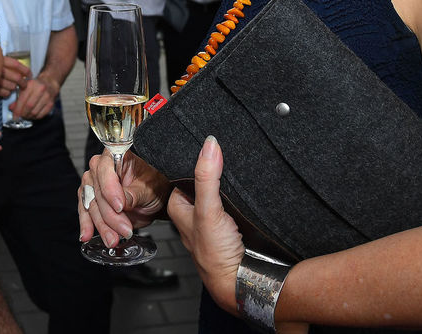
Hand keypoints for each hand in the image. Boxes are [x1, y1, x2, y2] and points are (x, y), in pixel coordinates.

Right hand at [0, 54, 22, 97]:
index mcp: (1, 59)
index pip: (16, 64)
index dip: (24, 69)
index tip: (30, 73)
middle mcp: (0, 70)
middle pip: (17, 77)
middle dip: (23, 82)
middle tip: (25, 85)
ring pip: (11, 86)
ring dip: (14, 88)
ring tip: (14, 88)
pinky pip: (4, 93)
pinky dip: (6, 93)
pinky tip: (7, 92)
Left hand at [9, 71, 56, 120]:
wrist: (49, 83)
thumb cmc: (34, 86)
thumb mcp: (24, 88)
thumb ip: (17, 98)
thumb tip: (11, 108)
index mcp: (31, 84)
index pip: (23, 99)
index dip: (17, 110)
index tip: (14, 116)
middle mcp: (40, 89)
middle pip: (29, 106)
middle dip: (23, 114)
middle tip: (20, 117)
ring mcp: (47, 96)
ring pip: (35, 112)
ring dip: (28, 116)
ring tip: (26, 116)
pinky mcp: (51, 103)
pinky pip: (41, 115)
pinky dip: (35, 117)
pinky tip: (32, 116)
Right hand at [77, 150, 168, 245]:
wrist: (155, 199)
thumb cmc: (154, 186)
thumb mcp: (149, 189)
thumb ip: (133, 195)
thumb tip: (120, 203)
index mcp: (116, 155)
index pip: (105, 169)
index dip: (110, 188)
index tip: (120, 206)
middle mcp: (101, 168)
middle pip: (98, 192)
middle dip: (110, 215)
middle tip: (124, 229)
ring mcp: (94, 184)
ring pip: (91, 206)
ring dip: (101, 225)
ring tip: (112, 239)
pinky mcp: (92, 200)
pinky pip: (86, 212)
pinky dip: (88, 225)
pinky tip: (87, 235)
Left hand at [167, 136, 243, 314]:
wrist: (241, 281)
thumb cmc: (214, 254)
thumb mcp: (208, 210)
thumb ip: (207, 178)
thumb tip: (209, 144)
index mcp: (178, 208)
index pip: (179, 174)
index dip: (190, 158)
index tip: (202, 139)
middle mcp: (192, 213)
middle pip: (199, 182)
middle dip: (208, 167)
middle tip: (220, 147)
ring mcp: (210, 220)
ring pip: (214, 192)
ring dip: (223, 180)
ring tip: (232, 160)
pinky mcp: (228, 225)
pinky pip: (230, 202)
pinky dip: (235, 194)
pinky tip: (243, 186)